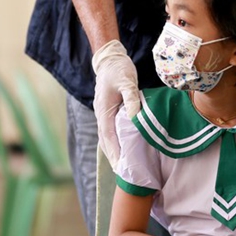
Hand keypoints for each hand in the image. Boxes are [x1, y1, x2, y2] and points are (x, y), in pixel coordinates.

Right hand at [92, 40, 140, 168]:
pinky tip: (123, 150)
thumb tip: (135, 118)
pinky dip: (115, 143)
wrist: (110, 60)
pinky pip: (110, 132)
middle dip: (114, 158)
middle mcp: (101, 116)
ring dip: (114, 153)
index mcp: (103, 111)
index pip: (108, 137)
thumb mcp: (127, 82)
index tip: (121, 167)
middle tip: (123, 175)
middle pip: (106, 142)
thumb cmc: (119, 70)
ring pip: (107, 139)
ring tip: (123, 168)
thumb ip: (131, 99)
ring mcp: (103, 115)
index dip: (115, 153)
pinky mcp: (108, 113)